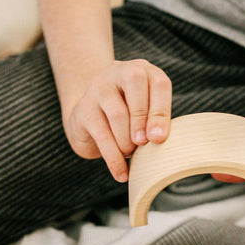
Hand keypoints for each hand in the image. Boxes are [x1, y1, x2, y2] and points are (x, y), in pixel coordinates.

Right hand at [63, 59, 172, 181]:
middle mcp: (119, 72)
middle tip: (143, 144)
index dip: (161, 110)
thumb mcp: (145, 114)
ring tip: (130, 154)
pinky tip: (121, 173)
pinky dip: (113, 157)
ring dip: (127, 140)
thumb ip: (155, 121)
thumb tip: (159, 140)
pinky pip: (101, 134)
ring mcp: (98, 87)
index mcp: (143, 72)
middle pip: (135, 83)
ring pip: (117, 112)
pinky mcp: (83, 108)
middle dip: (142, 119)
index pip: (159, 83)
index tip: (159, 138)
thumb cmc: (127, 118)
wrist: (88, 119)